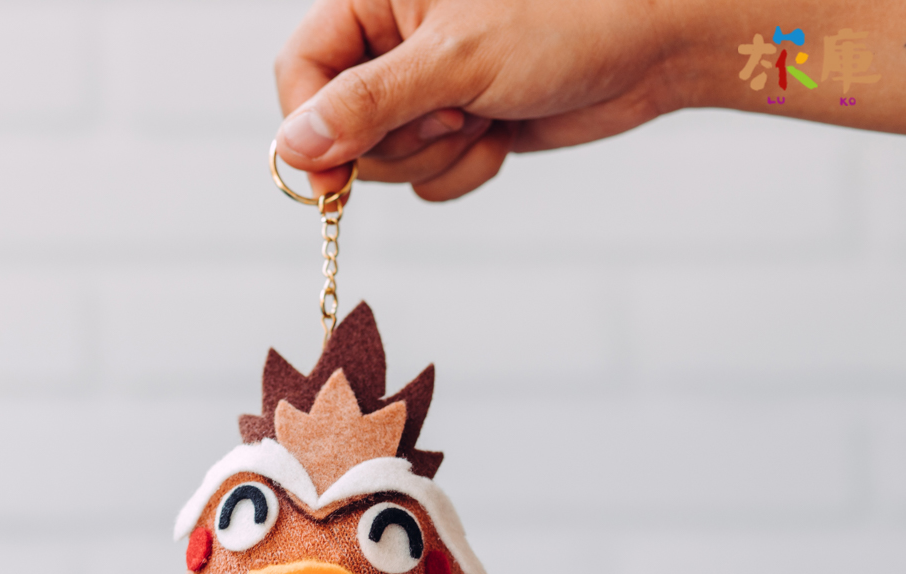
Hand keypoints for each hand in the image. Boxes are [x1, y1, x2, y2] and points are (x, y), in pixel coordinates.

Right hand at [273, 0, 691, 200]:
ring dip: (437, 155)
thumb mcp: (455, 59)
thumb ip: (365, 104)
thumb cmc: (569, 17)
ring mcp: (426, 86)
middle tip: (456, 114)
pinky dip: (464, 169)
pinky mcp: (458, 124)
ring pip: (384, 159)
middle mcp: (394, 40)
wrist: (657, 42)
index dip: (308, 128)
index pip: (301, 70)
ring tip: (487, 115)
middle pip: (338, 126)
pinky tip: (503, 133)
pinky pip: (426, 178)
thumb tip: (291, 147)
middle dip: (397, 139)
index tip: (329, 181)